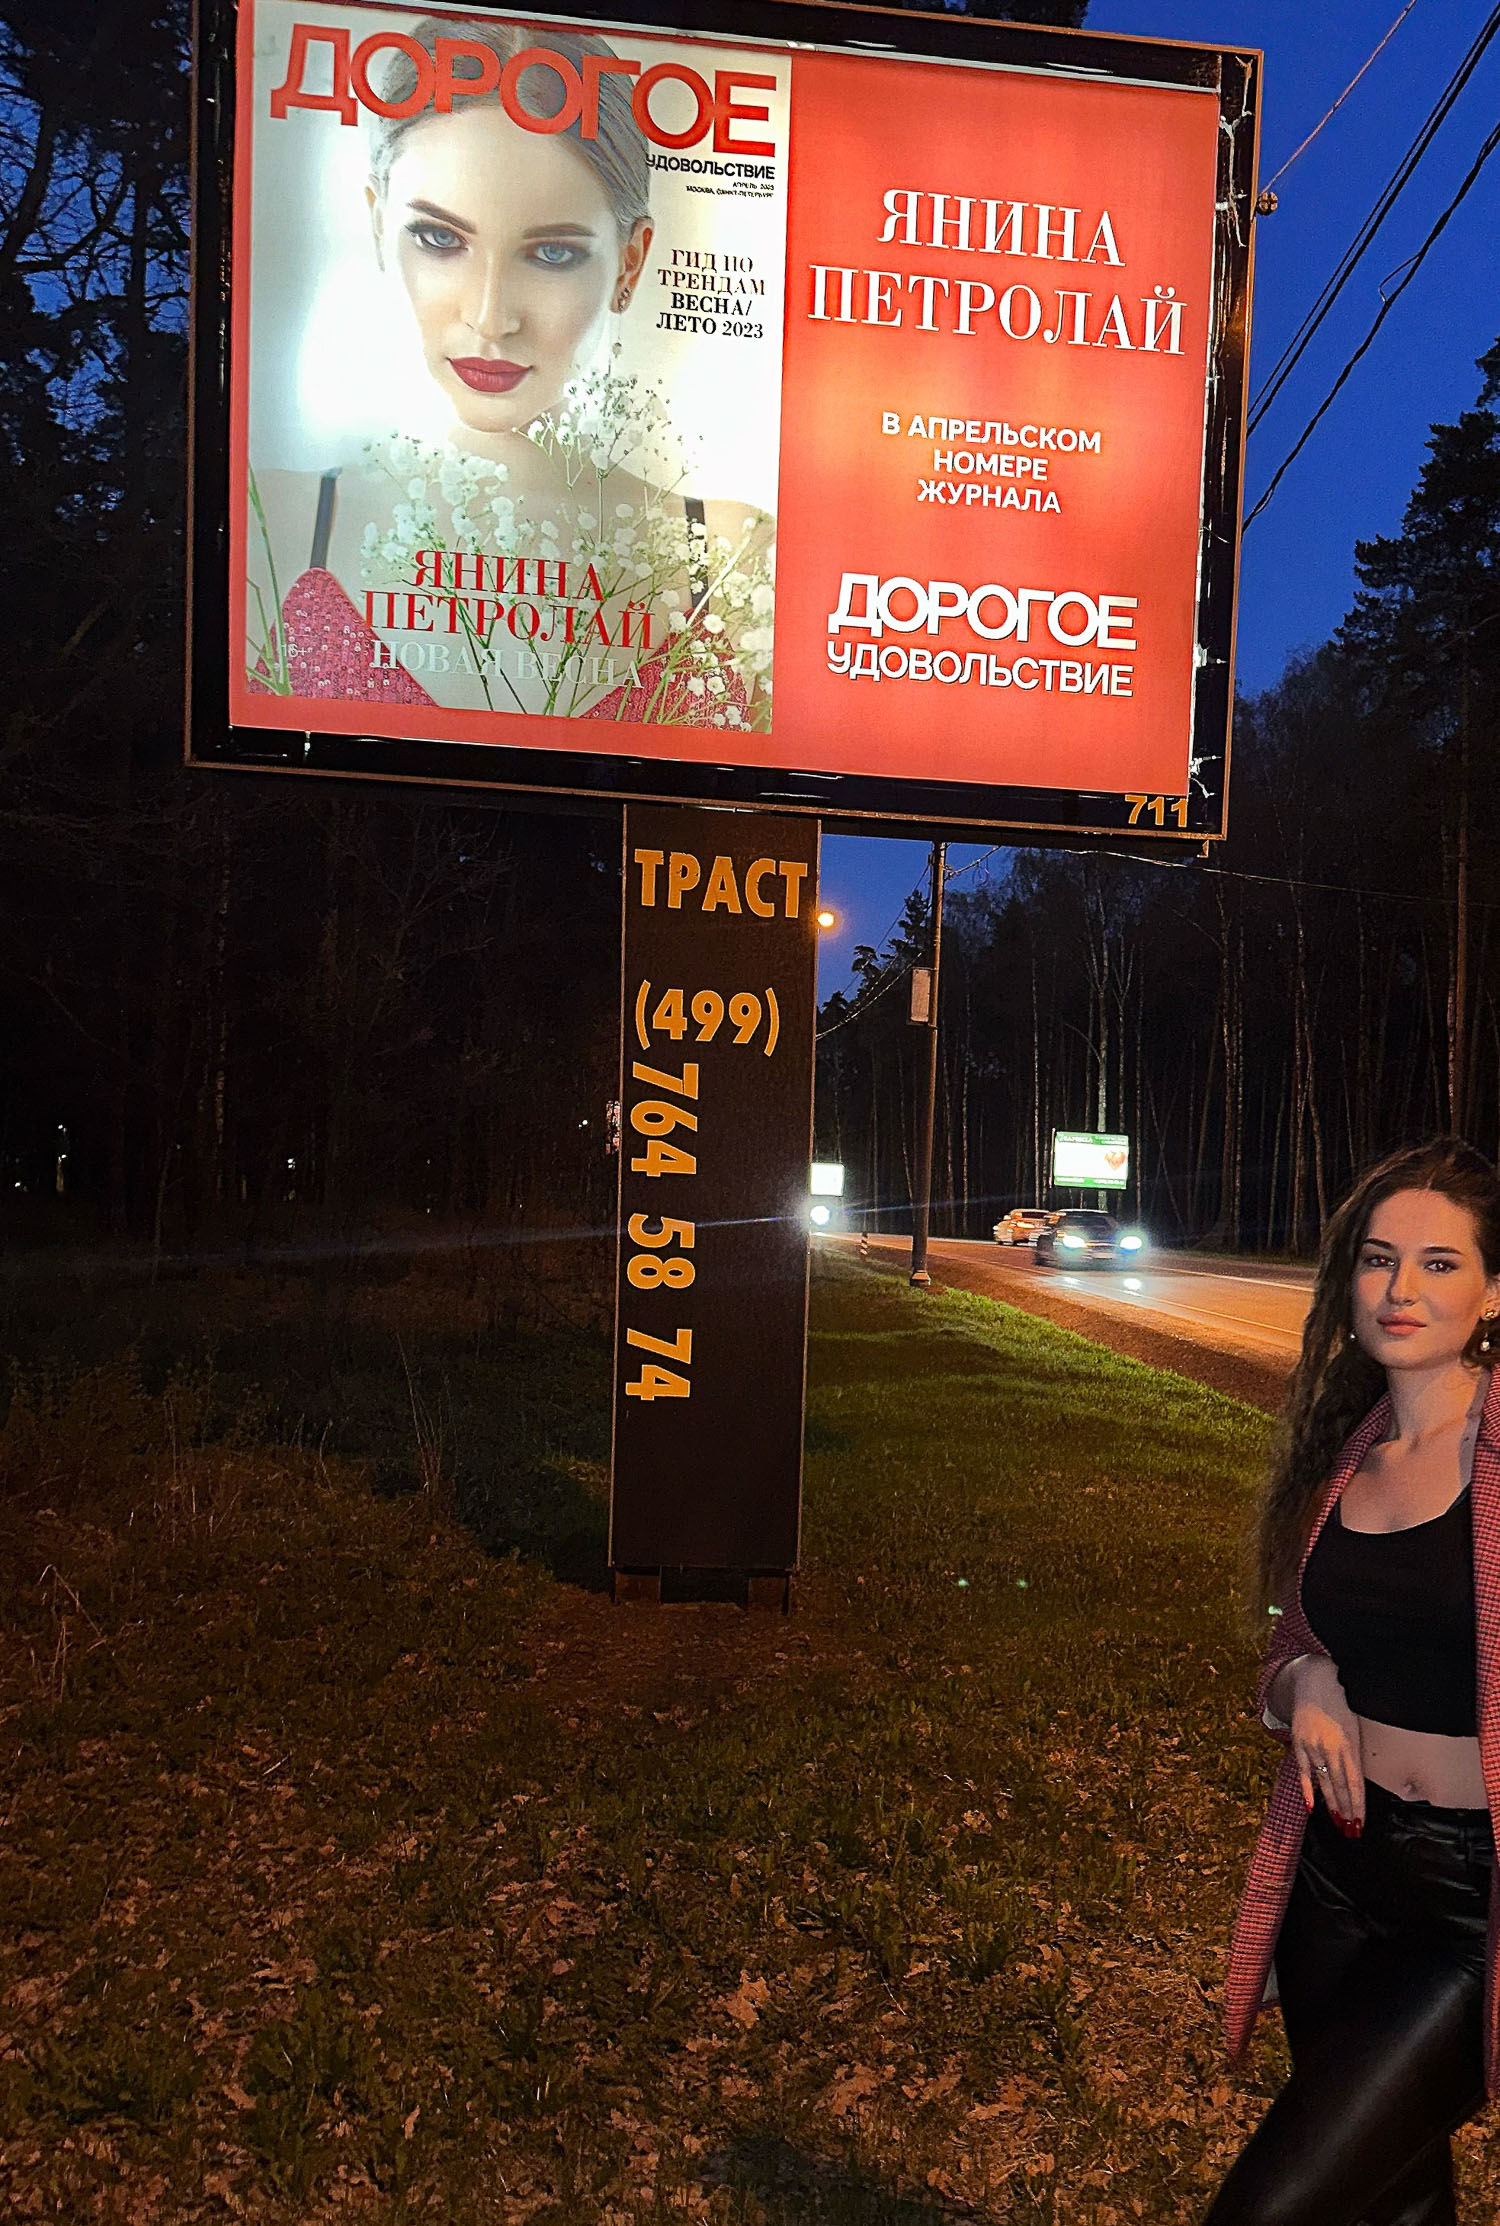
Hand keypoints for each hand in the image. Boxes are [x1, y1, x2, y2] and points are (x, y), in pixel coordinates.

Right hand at [1286, 1656, 1363, 1831]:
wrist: (1315, 1679)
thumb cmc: (1342, 1701)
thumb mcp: (1356, 1724)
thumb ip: (1356, 1750)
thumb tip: (1360, 1778)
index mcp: (1348, 1743)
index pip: (1354, 1782)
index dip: (1358, 1805)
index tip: (1361, 1823)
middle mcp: (1330, 1748)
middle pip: (1340, 1786)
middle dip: (1347, 1810)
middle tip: (1352, 1831)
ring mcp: (1312, 1746)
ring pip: (1324, 1782)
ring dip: (1332, 1804)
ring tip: (1339, 1823)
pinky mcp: (1299, 1743)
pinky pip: (1303, 1771)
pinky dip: (1307, 1789)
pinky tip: (1312, 1807)